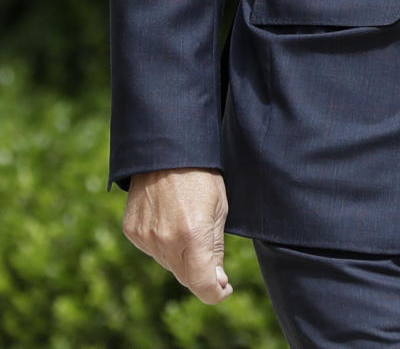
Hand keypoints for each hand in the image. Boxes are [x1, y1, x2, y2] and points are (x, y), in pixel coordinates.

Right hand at [122, 168, 232, 303]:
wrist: (166, 149)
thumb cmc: (201, 174)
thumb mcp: (220, 208)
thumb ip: (216, 249)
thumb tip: (217, 282)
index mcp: (193, 236)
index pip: (203, 285)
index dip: (216, 293)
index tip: (224, 288)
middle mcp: (166, 242)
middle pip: (186, 277)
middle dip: (201, 272)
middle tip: (211, 252)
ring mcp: (146, 237)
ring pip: (169, 264)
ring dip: (182, 257)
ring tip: (189, 224)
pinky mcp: (132, 231)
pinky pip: (152, 249)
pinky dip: (164, 243)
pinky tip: (170, 219)